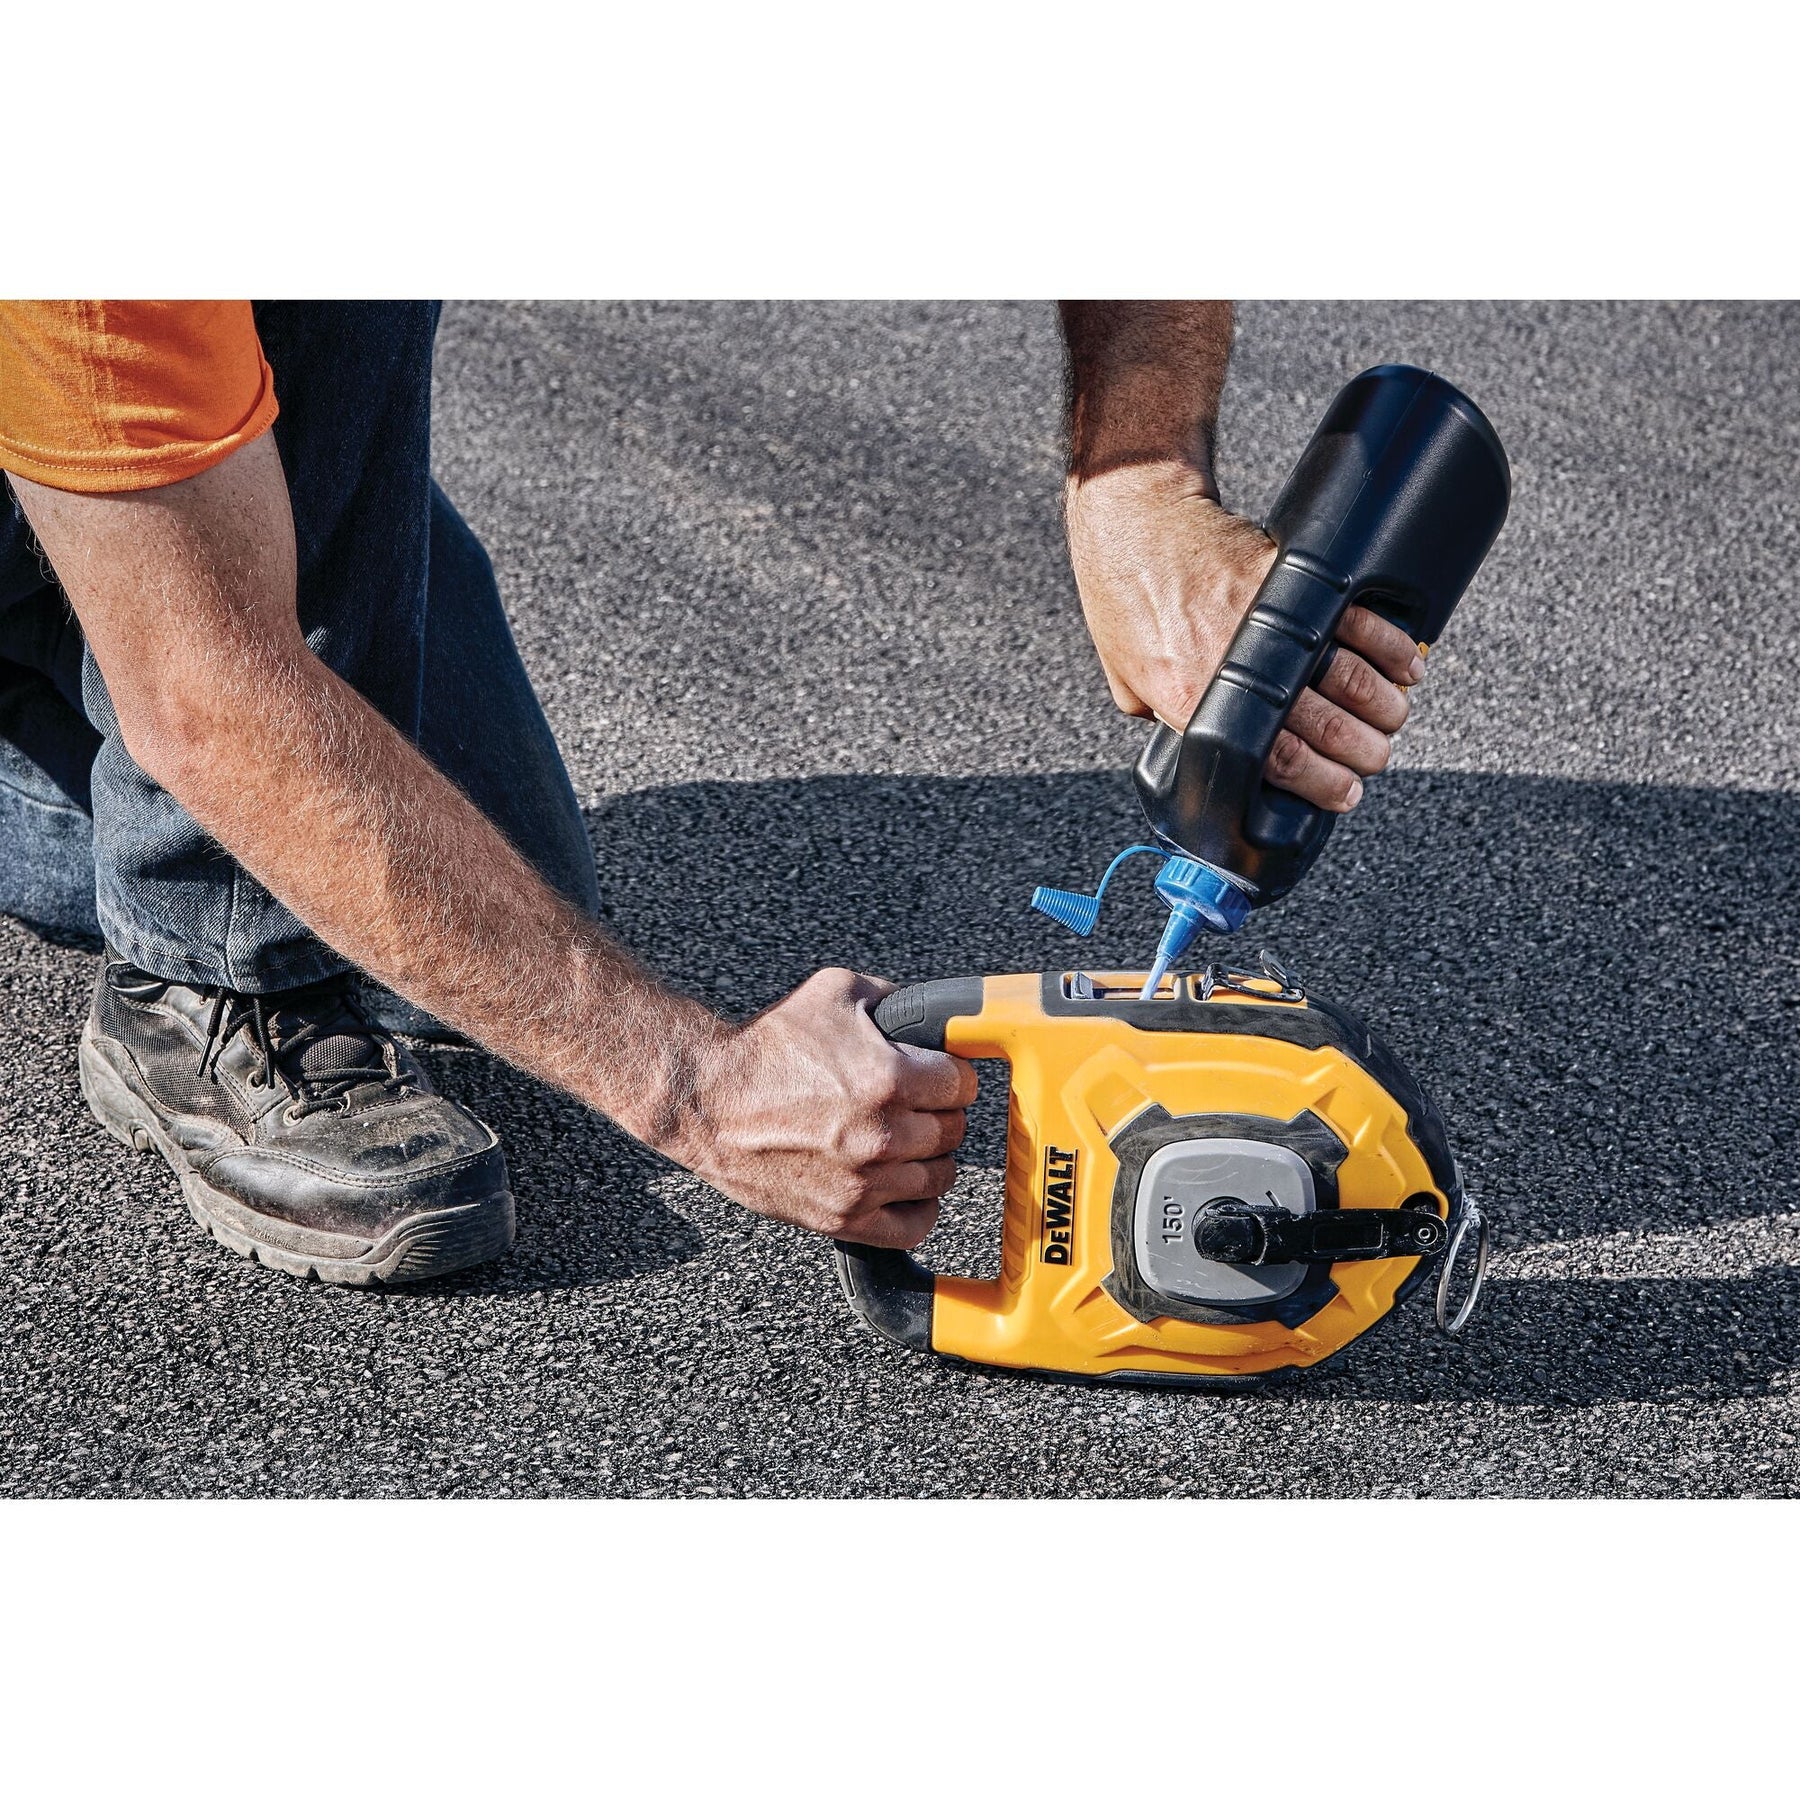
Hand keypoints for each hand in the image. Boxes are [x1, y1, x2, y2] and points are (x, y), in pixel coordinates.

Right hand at [675, 968, 976, 1248]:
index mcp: (888, 1080)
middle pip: (954, 1131)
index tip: (936, 1075)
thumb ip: (896, 1000)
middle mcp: (882, 1136)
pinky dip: (919, 1207)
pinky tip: (905, 1185)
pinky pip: (914, 1227)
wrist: (707, 1102)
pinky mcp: (843, 1218)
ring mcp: (864, 1183)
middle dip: (938, 1112)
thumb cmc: (766, 1049)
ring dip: (928, 1156)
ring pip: (940, 1176)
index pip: (962, 1085)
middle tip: (915, 1103)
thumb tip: (934, 1014)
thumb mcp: (835, 992)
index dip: (950, 1074)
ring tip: (904, 1139)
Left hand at [1065, 460, 1428, 812]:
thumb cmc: (1122, 598)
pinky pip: (1360, 621)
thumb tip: (1196, 735)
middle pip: (1332, 727)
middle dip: (1366, 752)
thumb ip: (1164, 717)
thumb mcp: (1127, 680)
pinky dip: (1391, 647)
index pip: (1283, 762)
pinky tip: (1404, 665)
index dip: (1325, 785)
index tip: (1346, 793)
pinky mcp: (1293, 582)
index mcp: (1198, 705)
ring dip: (1386, 706)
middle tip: (1375, 756)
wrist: (1135, 522)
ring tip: (1391, 716)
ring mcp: (1272, 624)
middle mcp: (1241, 671)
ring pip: (1356, 679)